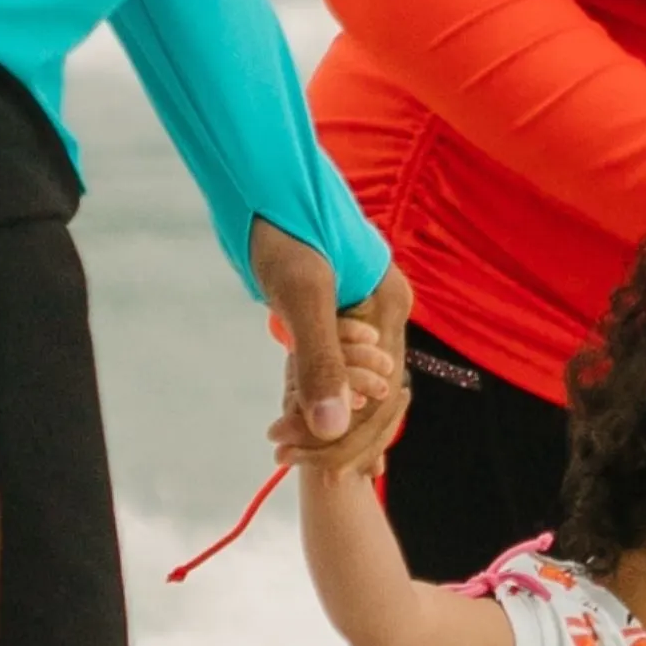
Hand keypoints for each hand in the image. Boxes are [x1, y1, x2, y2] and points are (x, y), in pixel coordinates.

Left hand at [252, 227, 409, 474]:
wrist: (255, 174)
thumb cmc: (279, 222)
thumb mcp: (299, 296)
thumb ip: (318, 362)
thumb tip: (332, 427)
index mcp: (390, 304)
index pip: (385, 392)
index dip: (357, 437)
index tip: (327, 469)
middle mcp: (383, 308)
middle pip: (376, 393)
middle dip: (345, 437)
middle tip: (310, 470)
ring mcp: (359, 307)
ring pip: (357, 383)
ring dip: (331, 421)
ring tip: (306, 459)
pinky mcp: (333, 305)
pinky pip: (336, 364)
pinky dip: (320, 396)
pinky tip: (300, 423)